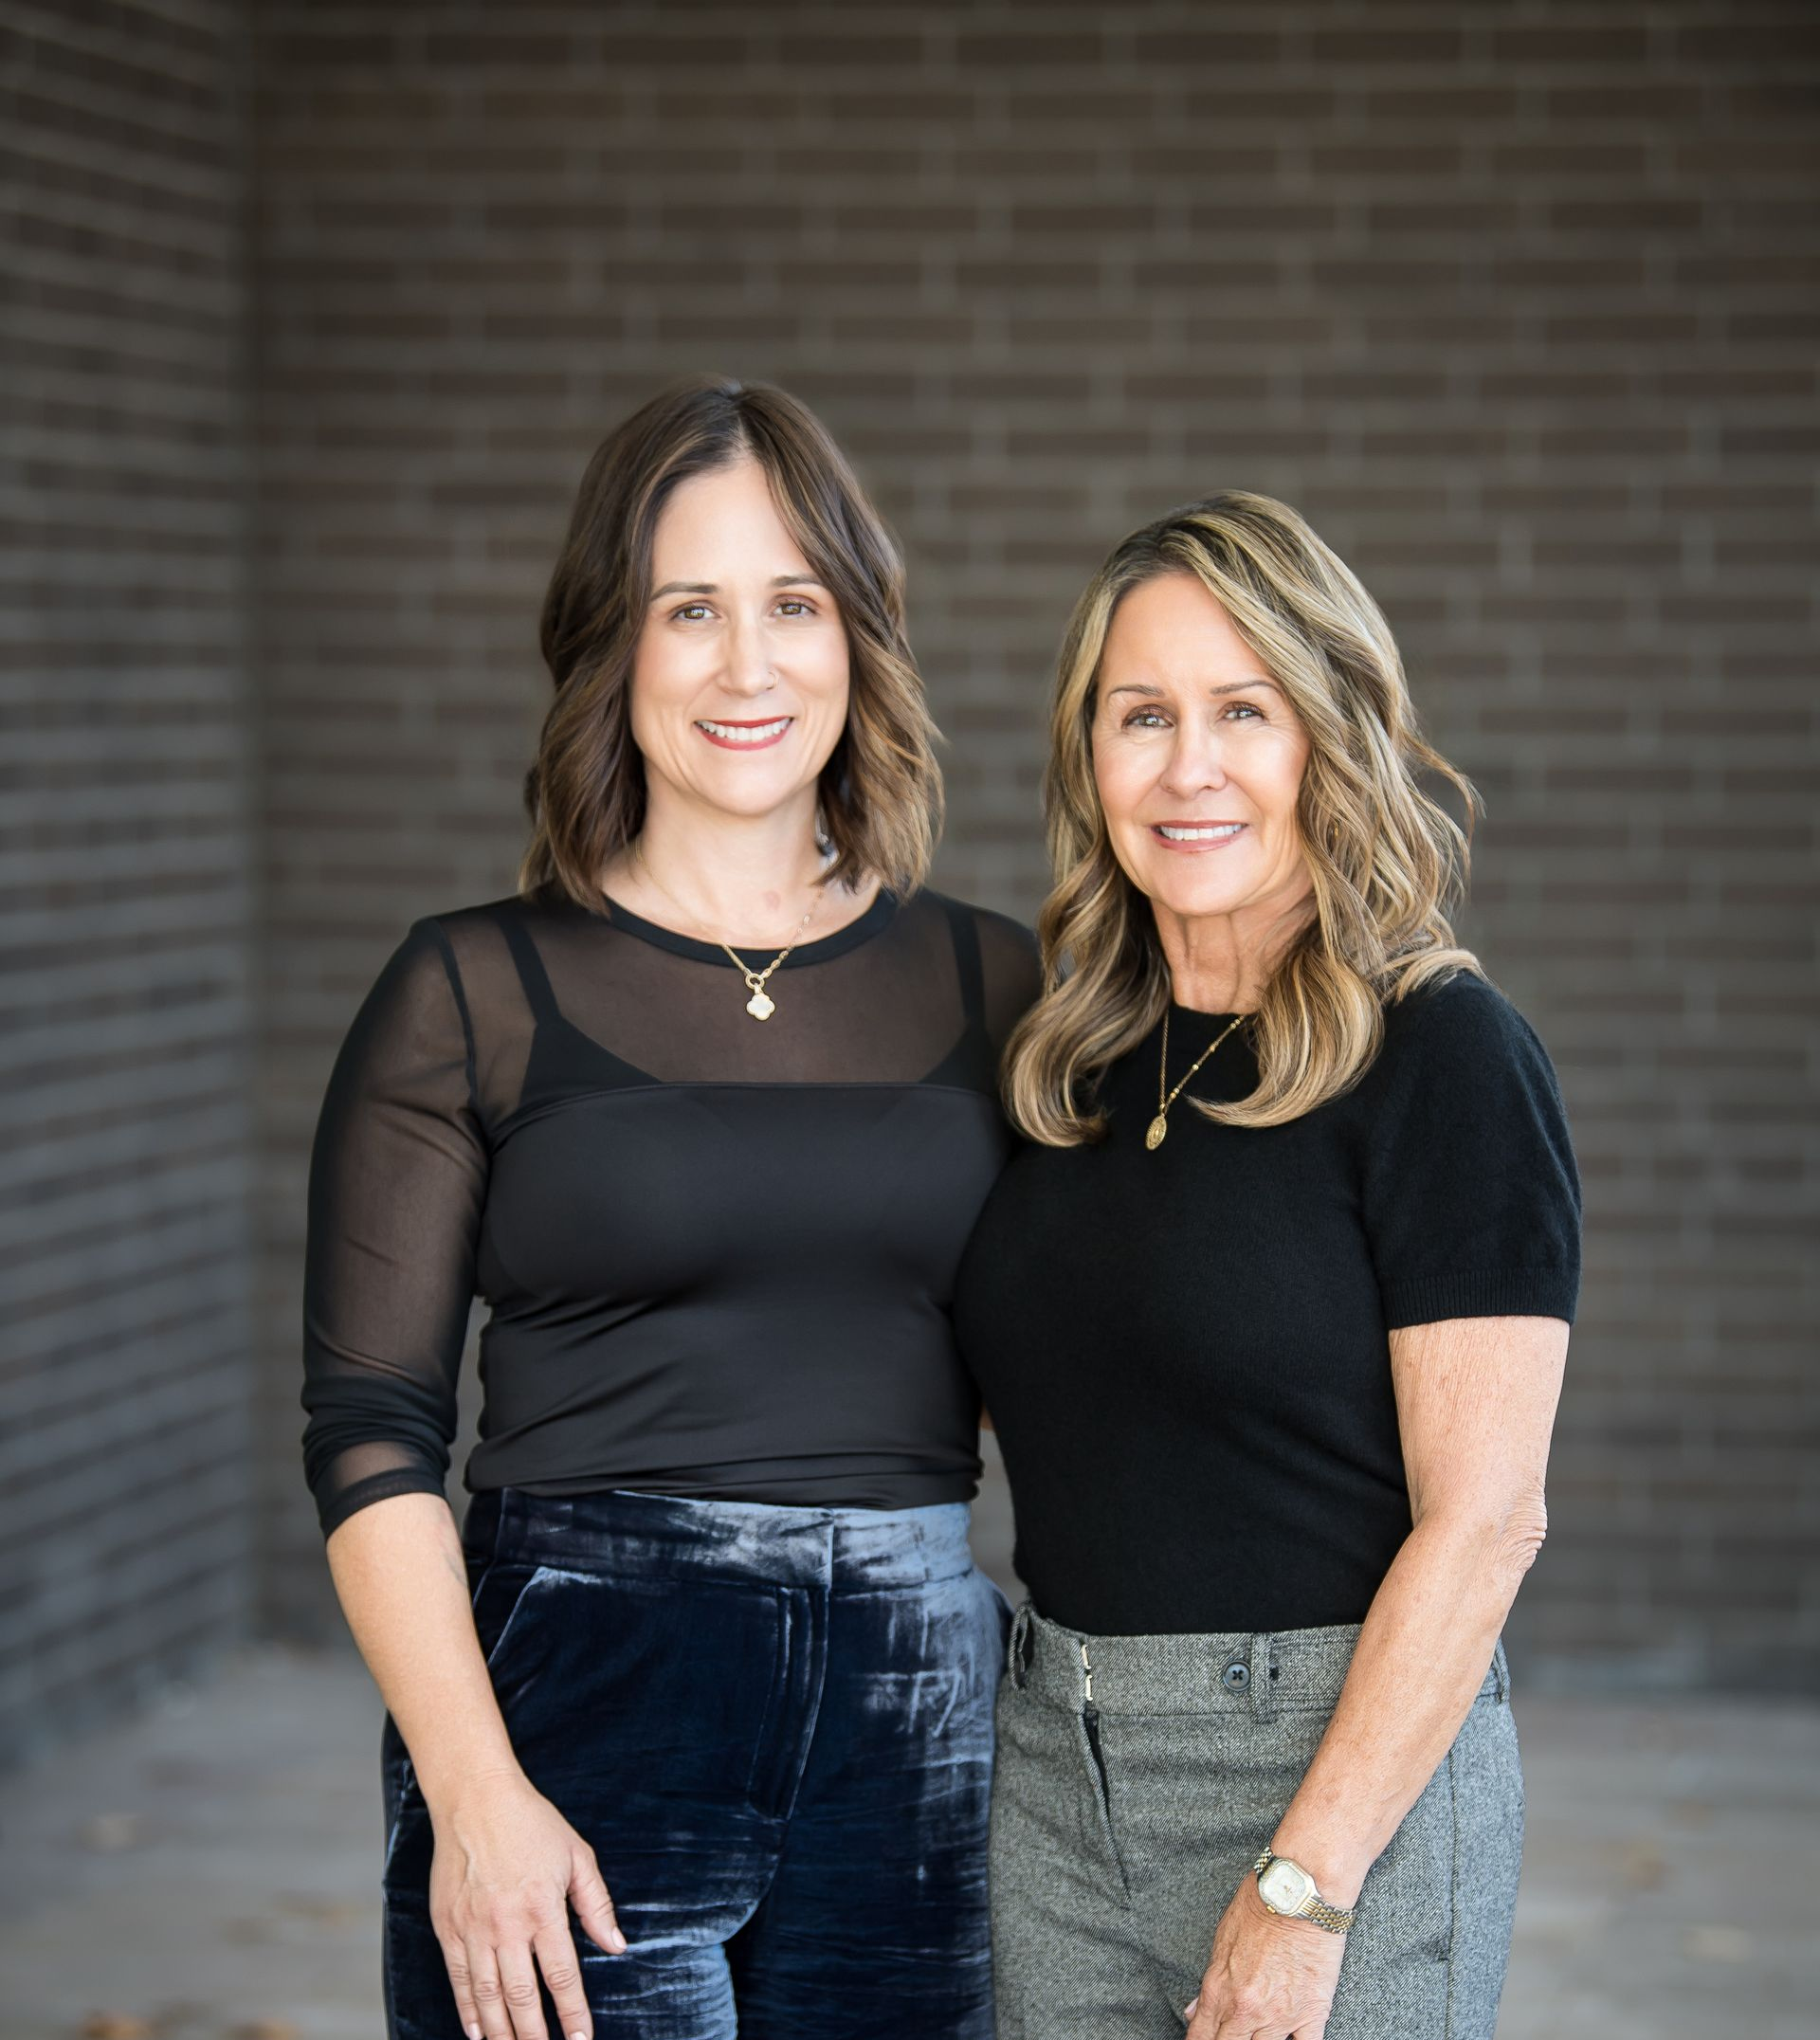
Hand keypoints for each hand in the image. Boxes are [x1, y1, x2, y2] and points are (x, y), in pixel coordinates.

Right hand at [428, 1770, 625, 2039]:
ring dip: (502, 2032)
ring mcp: (473, 1929)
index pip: (562, 1975)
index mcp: (543, 1908)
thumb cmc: (531, 1823)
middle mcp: (506, 1925)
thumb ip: (596, 1904)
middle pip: (522, 1997)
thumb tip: (616, 1945)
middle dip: (535, 2036)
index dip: (573, 2013)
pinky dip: (467, 2010)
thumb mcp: (576, 1855)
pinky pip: (458, 1979)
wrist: (474, 1799)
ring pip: (488, 1996)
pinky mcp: (447, 1928)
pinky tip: (477, 2032)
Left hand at [1182, 1875, 1345, 2038]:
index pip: (1201, 2037)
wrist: (1298, 1893)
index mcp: (1219, 1989)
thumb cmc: (1260, 1905)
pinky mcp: (1312, 2013)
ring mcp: (1281, 2016)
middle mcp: (1247, 2009)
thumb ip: (1210, 1982)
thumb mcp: (1222, 1940)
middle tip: (1232, 2035)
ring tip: (1259, 2032)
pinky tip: (1290, 2038)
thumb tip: (1194, 2011)